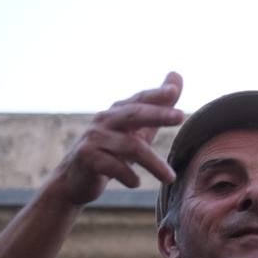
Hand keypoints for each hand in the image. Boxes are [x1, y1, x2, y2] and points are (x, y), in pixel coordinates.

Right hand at [46, 73, 184, 207]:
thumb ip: (158, 107)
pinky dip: (128, 176)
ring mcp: (94, 139)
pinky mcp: (87, 158)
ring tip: (170, 178)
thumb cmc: (113, 152)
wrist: (76, 180)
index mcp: (118, 113)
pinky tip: (136, 183)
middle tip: (180, 116)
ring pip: (131, 147)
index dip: (157, 94)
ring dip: (154, 164)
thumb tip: (176, 74)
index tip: (174, 90)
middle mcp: (105, 121)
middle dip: (158, 114)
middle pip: (134, 114)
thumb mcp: (137, 129)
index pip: (140, 100)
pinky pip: (113, 166)